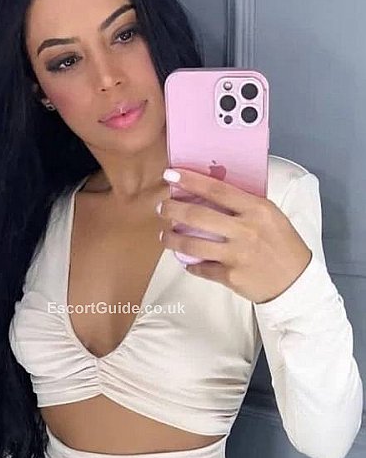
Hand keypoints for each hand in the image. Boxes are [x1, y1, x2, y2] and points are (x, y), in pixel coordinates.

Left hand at [157, 167, 311, 303]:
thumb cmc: (283, 244)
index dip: (191, 181)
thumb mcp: (271, 216)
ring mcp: (236, 255)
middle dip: (173, 210)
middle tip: (161, 207)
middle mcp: (245, 230)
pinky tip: (185, 261)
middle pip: (198, 216)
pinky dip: (190, 265)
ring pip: (192, 245)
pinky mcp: (230, 276)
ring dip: (172, 240)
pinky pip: (201, 268)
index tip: (170, 174)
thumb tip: (211, 194)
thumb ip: (245, 206)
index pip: (217, 190)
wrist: (295, 282)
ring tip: (165, 235)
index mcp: (256, 209)